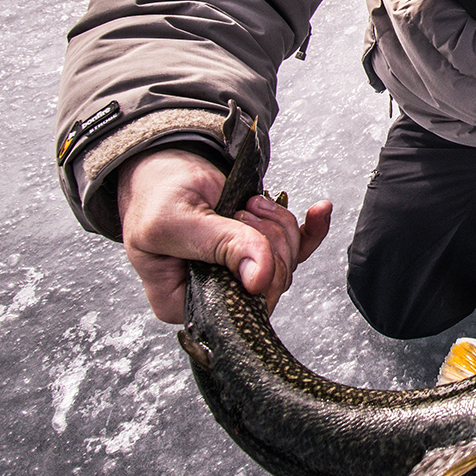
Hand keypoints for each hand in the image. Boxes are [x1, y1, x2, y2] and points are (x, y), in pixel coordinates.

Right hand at [116, 147, 330, 322]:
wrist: (166, 166)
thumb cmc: (156, 195)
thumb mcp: (177, 219)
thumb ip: (220, 244)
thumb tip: (259, 277)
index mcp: (183, 302)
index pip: (239, 308)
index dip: (256, 273)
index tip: (242, 230)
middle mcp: (217, 293)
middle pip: (271, 283)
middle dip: (268, 240)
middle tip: (241, 212)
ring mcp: (241, 272)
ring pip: (286, 262)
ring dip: (279, 225)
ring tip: (250, 204)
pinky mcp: (260, 250)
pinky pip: (299, 247)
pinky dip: (312, 226)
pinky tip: (319, 211)